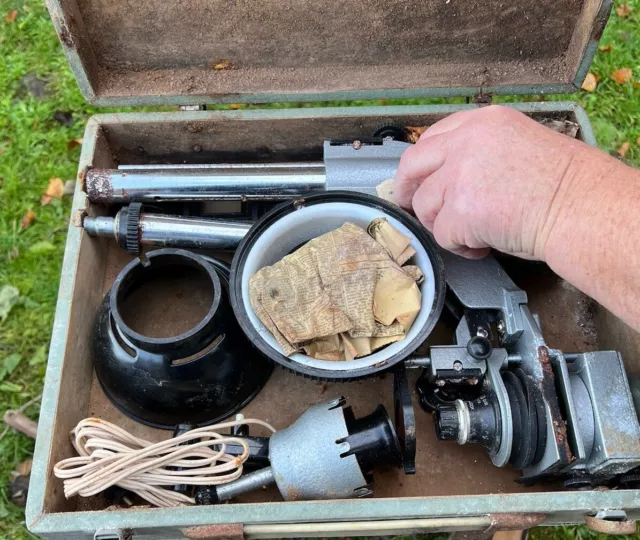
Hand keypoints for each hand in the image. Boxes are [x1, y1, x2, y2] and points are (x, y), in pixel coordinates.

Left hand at [393, 105, 614, 259]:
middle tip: (412, 207)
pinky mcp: (459, 209)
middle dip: (406, 189)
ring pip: (425, 205)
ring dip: (443, 224)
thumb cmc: (560, 183)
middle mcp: (465, 142)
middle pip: (412, 165)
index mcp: (482, 122)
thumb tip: (448, 176)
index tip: (417, 178)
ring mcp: (459, 175)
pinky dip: (460, 247)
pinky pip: (442, 235)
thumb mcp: (516, 144)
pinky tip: (484, 245)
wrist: (580, 206)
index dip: (421, 163)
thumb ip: (478, 152)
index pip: (432, 138)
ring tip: (474, 232)